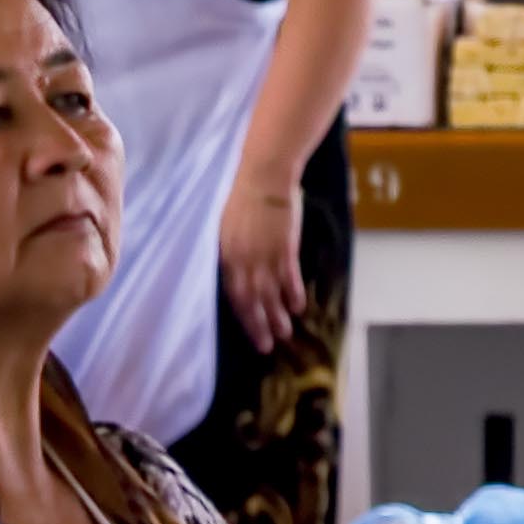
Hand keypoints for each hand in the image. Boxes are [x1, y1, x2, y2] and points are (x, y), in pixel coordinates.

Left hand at [218, 170, 306, 352]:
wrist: (263, 177)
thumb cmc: (241, 197)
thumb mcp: (225, 228)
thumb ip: (230, 252)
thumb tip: (234, 272)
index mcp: (226, 257)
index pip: (232, 295)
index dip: (242, 316)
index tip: (249, 332)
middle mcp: (243, 262)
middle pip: (250, 301)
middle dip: (258, 326)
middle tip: (267, 346)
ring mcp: (264, 256)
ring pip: (270, 295)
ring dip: (278, 316)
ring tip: (285, 333)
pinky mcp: (284, 249)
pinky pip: (289, 278)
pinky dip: (293, 294)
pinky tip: (299, 307)